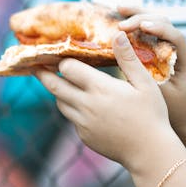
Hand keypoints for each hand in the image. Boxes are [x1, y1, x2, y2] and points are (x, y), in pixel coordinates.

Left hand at [36, 32, 171, 173]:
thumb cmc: (152, 115)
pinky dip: (73, 109)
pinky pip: (72, 119)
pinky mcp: (84, 136)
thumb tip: (118, 34)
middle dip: (43, 74)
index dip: (64, 60)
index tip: (60, 54)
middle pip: (54, 85)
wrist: (149, 152)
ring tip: (61, 82)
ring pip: (60, 102)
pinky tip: (84, 105)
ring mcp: (82, 123)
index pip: (68, 68)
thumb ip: (128, 59)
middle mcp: (86, 105)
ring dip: (60, 92)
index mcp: (100, 88)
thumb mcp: (145, 83)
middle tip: (34, 65)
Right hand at [116, 7, 185, 142]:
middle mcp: (178, 50)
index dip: (159, 28)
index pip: (175, 36)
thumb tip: (124, 60)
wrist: (185, 121)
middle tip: (120, 20)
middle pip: (163, 22)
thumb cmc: (175, 112)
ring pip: (154, 22)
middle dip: (142, 16)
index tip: (141, 28)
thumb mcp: (159, 95)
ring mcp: (168, 49)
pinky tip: (116, 24)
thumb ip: (144, 76)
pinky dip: (132, 26)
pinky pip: (146, 33)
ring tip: (117, 9)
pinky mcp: (158, 52)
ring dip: (137, 15)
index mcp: (185, 60)